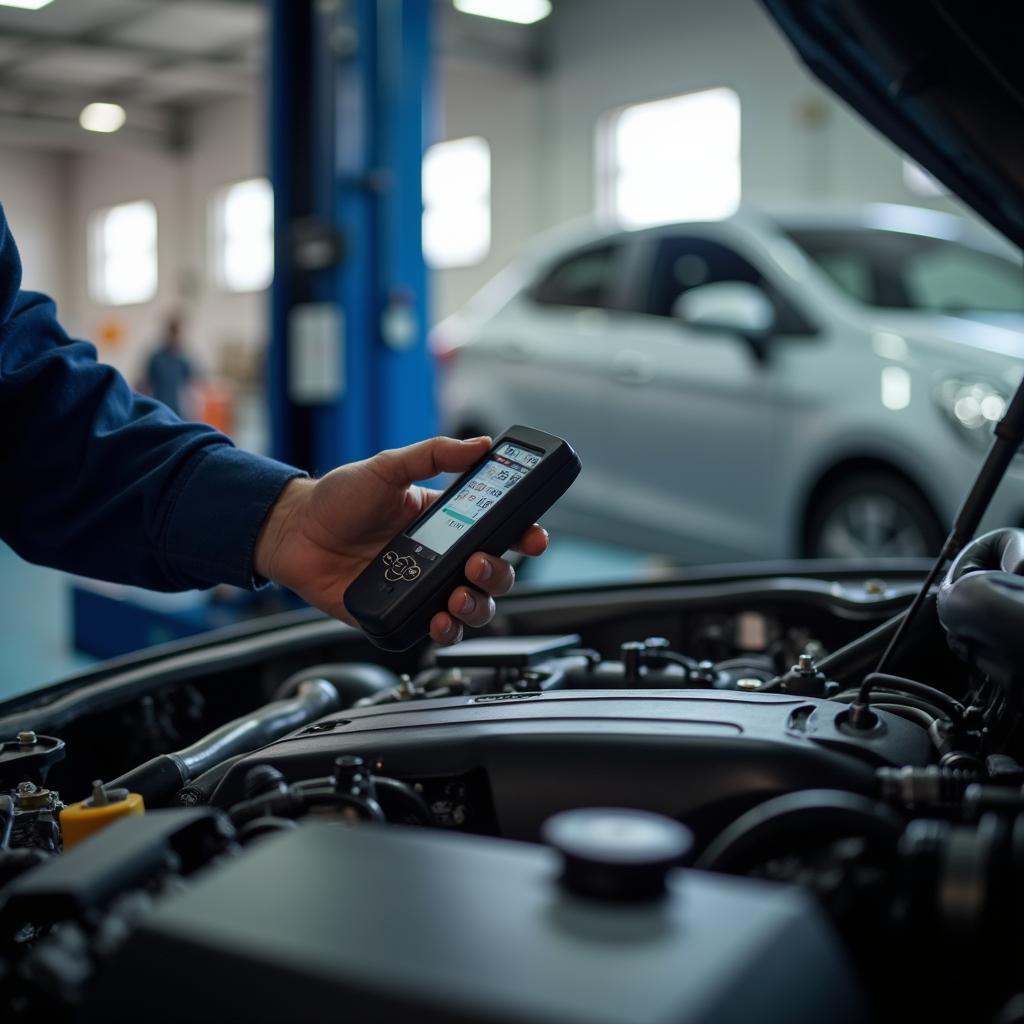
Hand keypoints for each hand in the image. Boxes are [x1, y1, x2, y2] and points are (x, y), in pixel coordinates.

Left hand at [254, 436, 548, 644]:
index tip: (533, 536)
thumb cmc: (337, 499)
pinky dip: (445, 629)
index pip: (499, 532)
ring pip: (471, 607)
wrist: (293, 532)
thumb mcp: (388, 467)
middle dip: (499, 574)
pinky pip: (433, 628)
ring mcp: (422, 587)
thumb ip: (434, 454)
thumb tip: (481, 445)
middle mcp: (440, 558)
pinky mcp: (399, 613)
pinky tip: (440, 618)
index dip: (524, 536)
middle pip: (493, 575)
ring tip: (458, 595)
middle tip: (479, 563)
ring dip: (477, 606)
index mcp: (446, 522)